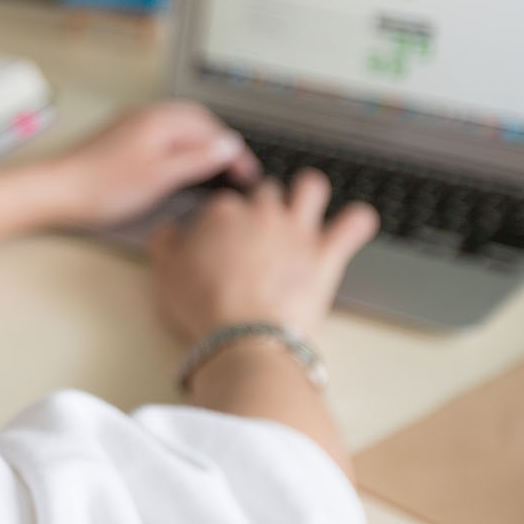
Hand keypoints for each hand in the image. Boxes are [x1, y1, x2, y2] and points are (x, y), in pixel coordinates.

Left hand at [41, 101, 260, 229]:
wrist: (55, 189)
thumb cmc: (102, 185)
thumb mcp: (160, 177)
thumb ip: (196, 160)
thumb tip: (227, 146)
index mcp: (160, 121)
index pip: (212, 130)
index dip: (234, 153)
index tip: (247, 175)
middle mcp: (147, 115)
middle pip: (198, 121)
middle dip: (220, 142)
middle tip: (236, 169)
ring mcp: (132, 125)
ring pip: (180, 126)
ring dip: (201, 141)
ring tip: (215, 166)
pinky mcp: (121, 138)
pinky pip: (163, 133)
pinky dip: (181, 145)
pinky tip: (179, 164)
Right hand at [148, 169, 376, 339]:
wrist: (243, 336)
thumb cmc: (203, 306)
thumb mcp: (165, 272)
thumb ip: (164, 242)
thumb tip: (168, 230)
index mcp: (223, 213)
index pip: (224, 202)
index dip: (223, 219)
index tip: (222, 236)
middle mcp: (262, 212)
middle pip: (266, 191)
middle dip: (265, 202)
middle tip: (261, 224)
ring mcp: (297, 230)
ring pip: (310, 187)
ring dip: (309, 192)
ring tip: (307, 203)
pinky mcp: (326, 252)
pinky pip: (354, 223)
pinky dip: (358, 220)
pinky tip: (356, 223)